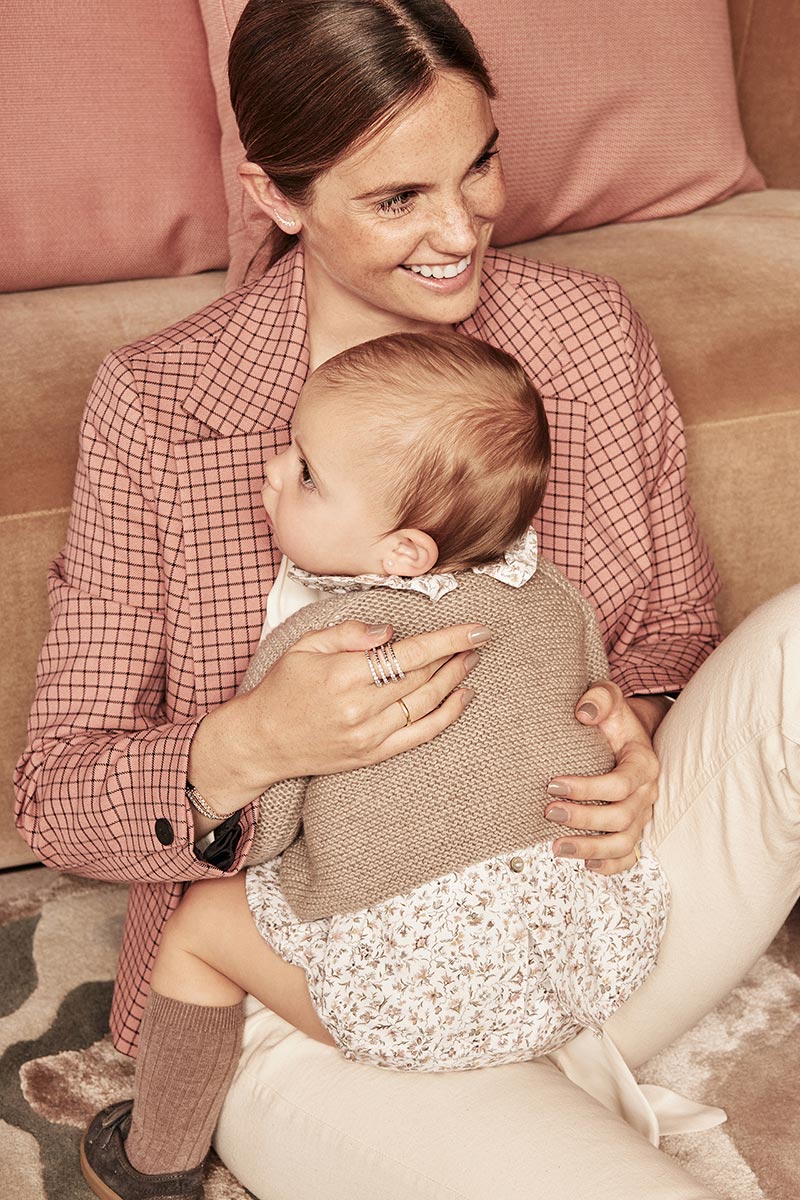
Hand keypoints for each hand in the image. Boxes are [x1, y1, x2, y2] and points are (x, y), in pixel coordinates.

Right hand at [191, 619, 487, 811]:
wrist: (261, 741)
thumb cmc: (282, 689)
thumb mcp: (304, 646)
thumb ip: (348, 633)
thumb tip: (390, 631)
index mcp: (344, 675)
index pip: (411, 653)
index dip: (449, 640)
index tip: (477, 629)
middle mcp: (361, 708)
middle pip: (425, 677)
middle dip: (457, 655)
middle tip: (477, 638)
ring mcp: (370, 735)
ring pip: (428, 704)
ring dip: (456, 680)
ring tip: (471, 659)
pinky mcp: (373, 754)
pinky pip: (421, 735)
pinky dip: (448, 715)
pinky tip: (462, 695)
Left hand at [543, 681, 662, 873]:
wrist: (627, 734)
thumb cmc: (614, 717)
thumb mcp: (609, 696)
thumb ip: (599, 697)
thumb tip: (583, 712)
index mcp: (643, 763)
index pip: (620, 784)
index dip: (587, 789)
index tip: (552, 785)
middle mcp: (646, 793)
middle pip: (621, 817)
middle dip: (584, 819)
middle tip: (548, 813)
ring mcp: (641, 814)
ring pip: (625, 842)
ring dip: (591, 849)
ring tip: (557, 848)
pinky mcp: (633, 828)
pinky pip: (629, 856)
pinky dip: (611, 866)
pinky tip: (586, 866)